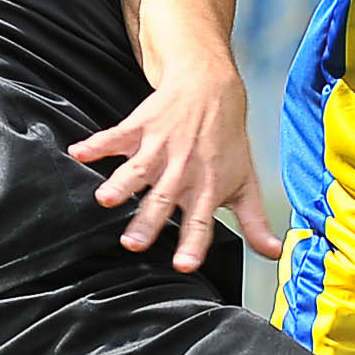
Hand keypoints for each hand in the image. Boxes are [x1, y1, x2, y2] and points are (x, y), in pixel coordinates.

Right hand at [69, 55, 282, 273]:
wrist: (211, 89)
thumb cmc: (227, 142)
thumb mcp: (246, 183)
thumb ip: (256, 223)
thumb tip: (276, 255)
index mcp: (207, 188)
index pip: (200, 223)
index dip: (193, 244)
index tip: (183, 265)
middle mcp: (183, 170)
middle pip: (163, 201)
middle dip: (148, 222)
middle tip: (132, 243)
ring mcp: (160, 148)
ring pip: (138, 170)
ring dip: (121, 183)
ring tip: (105, 200)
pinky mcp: (141, 127)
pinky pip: (116, 136)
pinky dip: (97, 143)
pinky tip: (78, 152)